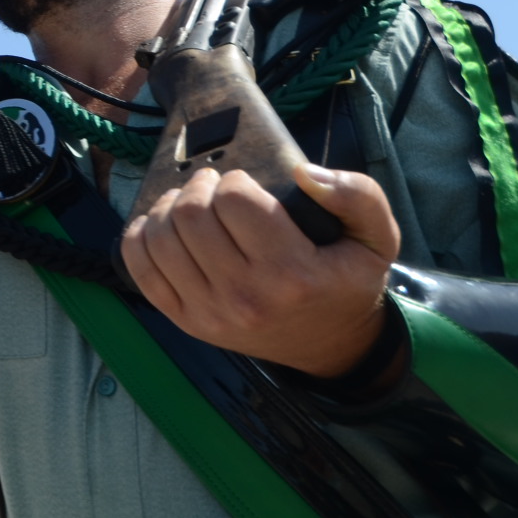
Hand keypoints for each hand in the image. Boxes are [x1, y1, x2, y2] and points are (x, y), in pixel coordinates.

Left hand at [121, 162, 399, 378]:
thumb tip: (302, 172)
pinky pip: (142, 270)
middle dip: (199, 187)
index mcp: (293, 273)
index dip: (236, 180)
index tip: (245, 184)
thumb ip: (356, 196)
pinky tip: (159, 227)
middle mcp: (246, 297)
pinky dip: (141, 238)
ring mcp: (210, 314)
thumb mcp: (376, 238)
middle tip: (213, 186)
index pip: (236, 201)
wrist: (331, 346)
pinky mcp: (187, 322)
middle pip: (192, 215)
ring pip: (161, 237)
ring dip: (169, 208)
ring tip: (189, 204)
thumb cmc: (347, 282)